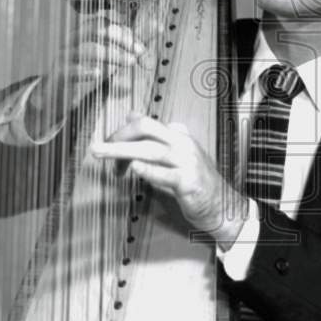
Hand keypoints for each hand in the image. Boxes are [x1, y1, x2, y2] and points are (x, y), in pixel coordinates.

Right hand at [26, 14, 147, 137]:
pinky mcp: (60, 75)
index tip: (137, 39)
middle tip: (138, 52)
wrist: (55, 95)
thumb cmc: (84, 72)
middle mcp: (74, 41)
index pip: (102, 19)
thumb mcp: (106, 58)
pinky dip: (85, 71)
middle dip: (121, 39)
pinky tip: (98, 74)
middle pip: (97, 30)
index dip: (122, 25)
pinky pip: (72, 70)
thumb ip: (127, 46)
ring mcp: (66, 57)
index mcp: (83, 33)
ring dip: (112, 54)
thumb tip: (153, 34)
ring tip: (129, 62)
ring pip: (89, 49)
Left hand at [89, 114, 249, 247]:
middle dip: (118, 136)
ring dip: (122, 151)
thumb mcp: (175, 155)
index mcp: (178, 135)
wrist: (223, 206)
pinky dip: (148, 171)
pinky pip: (165, 174)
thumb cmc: (196, 182)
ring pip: (150, 149)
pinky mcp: (189, 182)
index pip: (145, 123)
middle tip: (97, 147)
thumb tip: (131, 114)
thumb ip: (154, 138)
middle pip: (145, 128)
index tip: (108, 148)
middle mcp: (183, 144)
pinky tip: (134, 169)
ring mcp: (187, 162)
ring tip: (102, 154)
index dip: (122, 133)